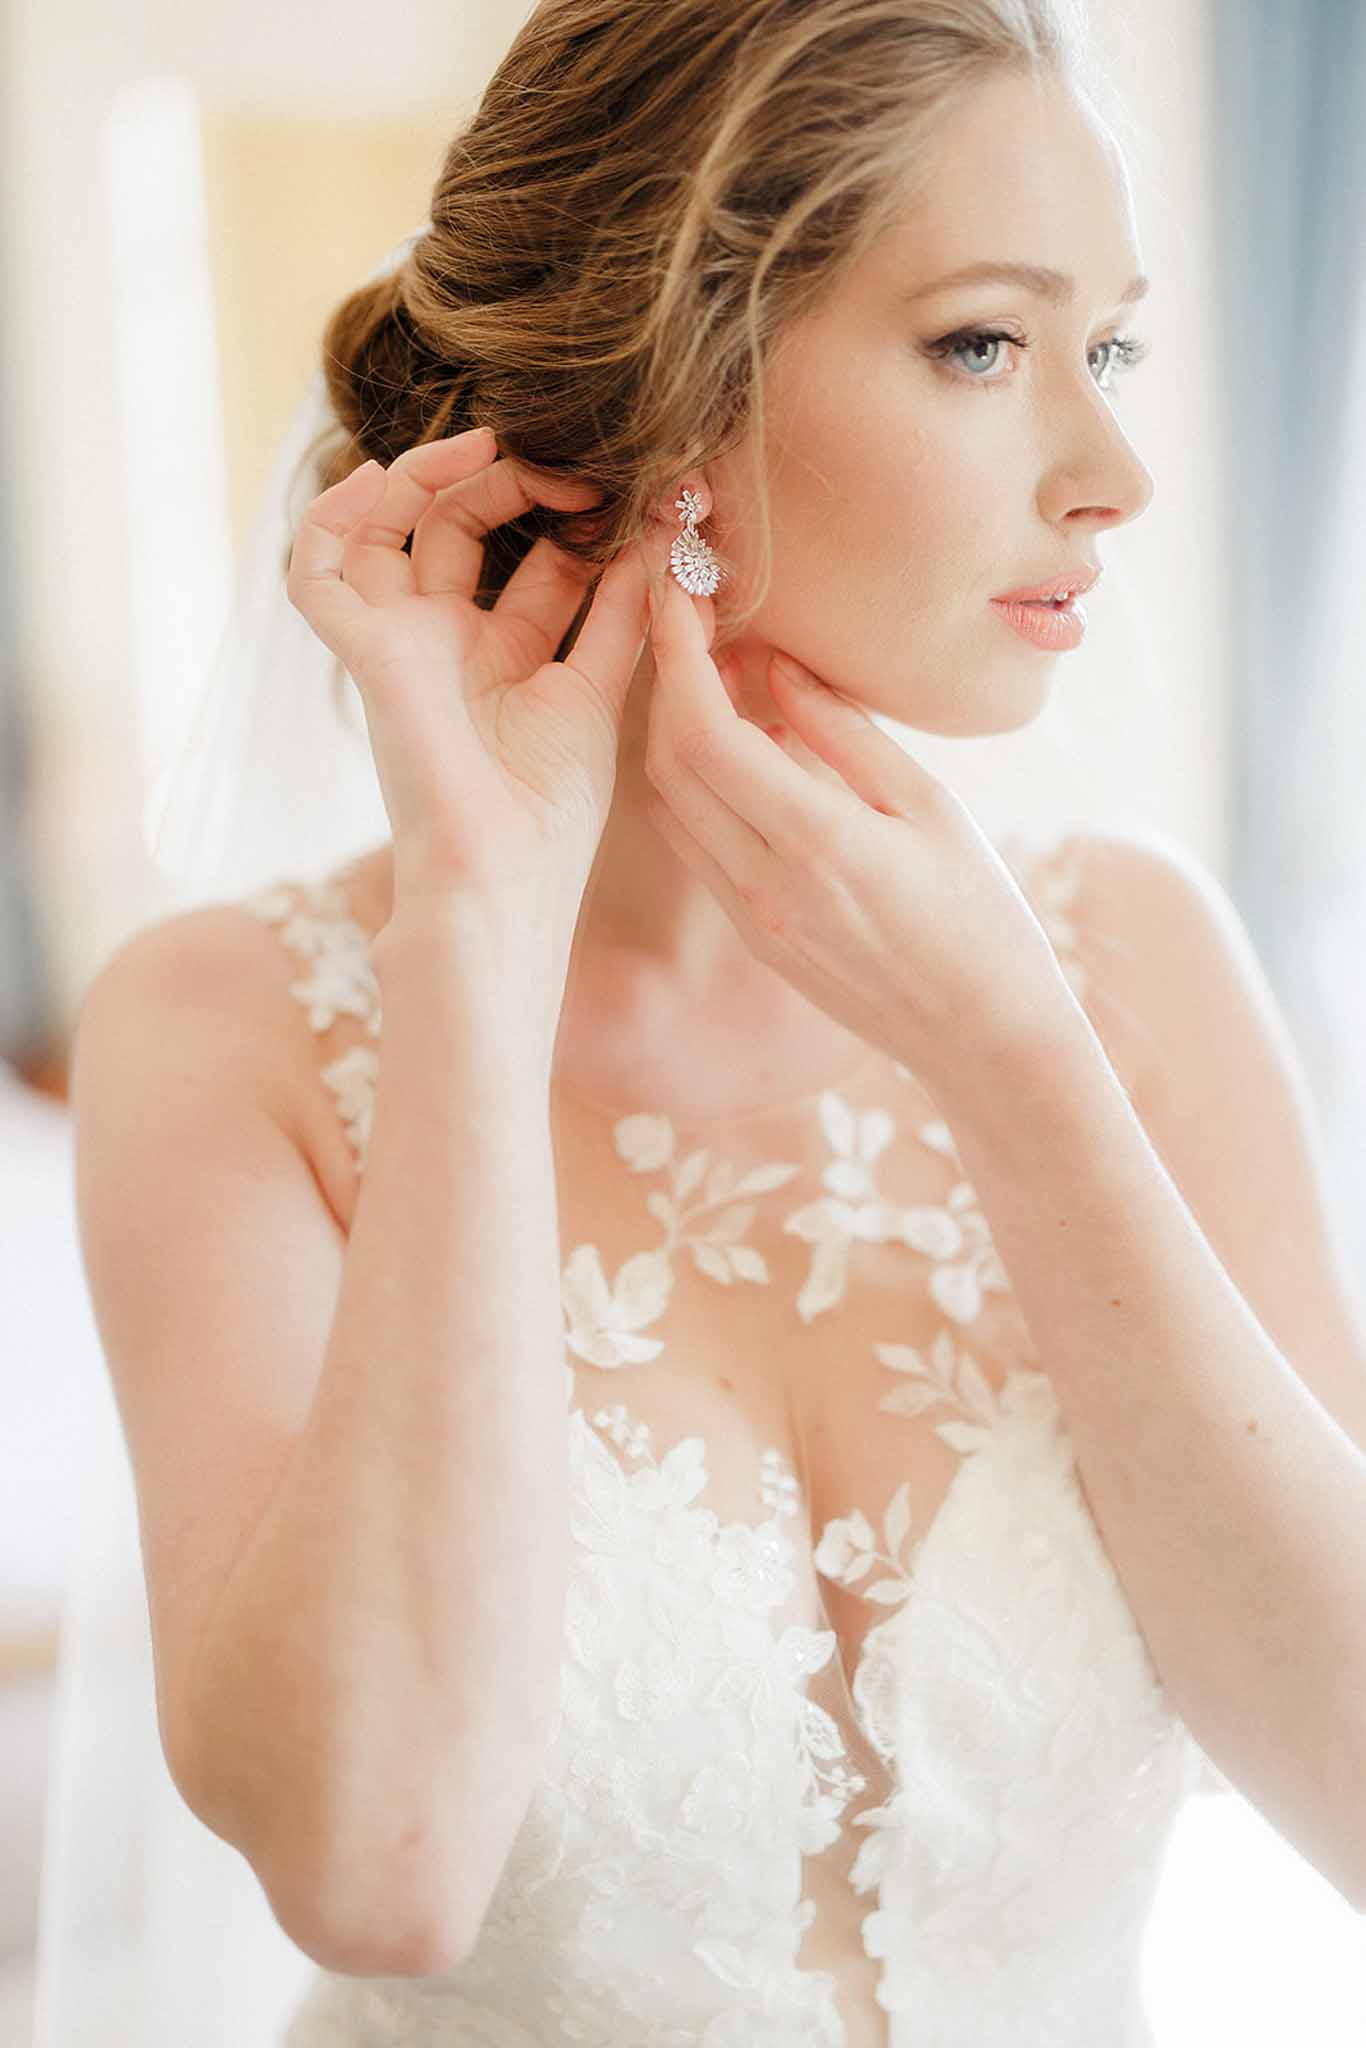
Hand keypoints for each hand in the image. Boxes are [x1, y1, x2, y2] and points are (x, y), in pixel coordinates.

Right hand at [286, 428, 649, 931]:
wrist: (500, 879)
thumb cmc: (549, 814)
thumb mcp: (597, 693)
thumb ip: (620, 615)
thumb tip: (657, 536)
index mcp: (504, 658)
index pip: (536, 561)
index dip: (575, 519)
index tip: (627, 490)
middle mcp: (447, 645)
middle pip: (462, 529)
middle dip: (511, 485)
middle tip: (567, 469)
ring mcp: (401, 646)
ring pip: (386, 531)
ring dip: (428, 476)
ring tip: (484, 445)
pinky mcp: (365, 655)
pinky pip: (314, 574)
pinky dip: (329, 520)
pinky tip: (375, 480)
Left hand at [639, 551, 1079, 1093]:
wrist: (983, 1037)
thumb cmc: (981, 916)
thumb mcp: (928, 806)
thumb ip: (842, 732)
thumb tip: (775, 662)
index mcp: (815, 842)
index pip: (705, 731)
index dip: (676, 653)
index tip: (678, 589)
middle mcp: (763, 883)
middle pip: (668, 762)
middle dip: (666, 679)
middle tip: (699, 617)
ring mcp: (750, 916)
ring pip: (670, 803)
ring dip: (675, 731)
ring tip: (721, 673)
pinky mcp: (752, 934)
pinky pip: (696, 842)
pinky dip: (697, 781)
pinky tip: (740, 747)